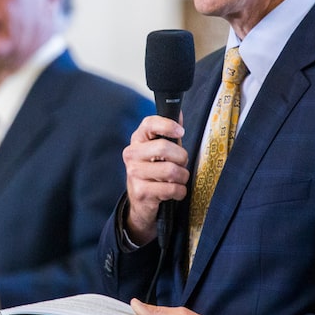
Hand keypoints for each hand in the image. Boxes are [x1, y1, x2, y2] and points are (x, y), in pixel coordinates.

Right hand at [122, 115, 189, 244]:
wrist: (142, 202)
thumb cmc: (155, 171)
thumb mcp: (161, 151)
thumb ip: (169, 133)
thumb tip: (178, 112)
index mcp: (137, 140)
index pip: (149, 124)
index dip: (168, 125)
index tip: (181, 132)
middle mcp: (131, 154)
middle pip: (164, 147)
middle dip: (182, 157)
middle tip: (182, 163)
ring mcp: (134, 173)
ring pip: (171, 170)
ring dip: (182, 176)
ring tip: (178, 179)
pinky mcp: (140, 192)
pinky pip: (171, 188)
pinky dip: (180, 191)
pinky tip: (175, 192)